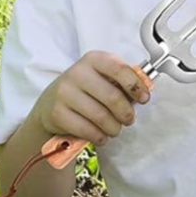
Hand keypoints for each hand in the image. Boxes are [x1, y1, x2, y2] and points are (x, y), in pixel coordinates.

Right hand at [33, 52, 150, 144]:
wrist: (51, 103)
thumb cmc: (87, 91)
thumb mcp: (104, 78)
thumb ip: (124, 83)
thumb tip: (143, 92)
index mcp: (94, 60)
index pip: (120, 69)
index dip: (136, 86)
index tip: (144, 98)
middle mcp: (77, 73)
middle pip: (113, 97)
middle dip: (127, 114)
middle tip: (129, 119)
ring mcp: (65, 92)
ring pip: (101, 117)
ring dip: (114, 128)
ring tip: (114, 129)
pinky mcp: (57, 113)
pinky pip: (87, 130)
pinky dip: (99, 137)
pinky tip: (101, 135)